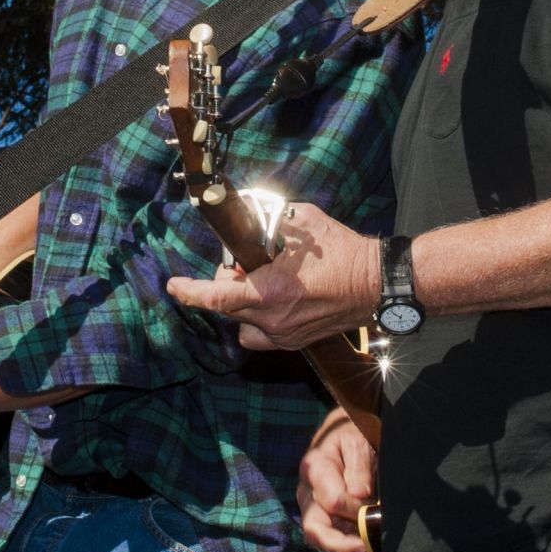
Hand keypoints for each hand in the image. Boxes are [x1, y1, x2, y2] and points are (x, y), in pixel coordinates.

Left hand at [167, 202, 376, 349]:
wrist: (377, 284)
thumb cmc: (343, 253)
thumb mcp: (303, 222)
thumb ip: (269, 217)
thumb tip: (246, 209)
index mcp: (271, 292)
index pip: (217, 297)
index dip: (190, 291)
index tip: (172, 285)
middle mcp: (273, 320)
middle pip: (228, 308)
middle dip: (227, 285)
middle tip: (244, 263)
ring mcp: (285, 336)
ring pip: (243, 325)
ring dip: (241, 306)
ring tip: (259, 285)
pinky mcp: (297, 342)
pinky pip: (263, 334)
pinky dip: (259, 318)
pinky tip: (275, 300)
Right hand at [297, 411, 379, 551]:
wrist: (345, 432)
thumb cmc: (352, 433)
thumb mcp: (358, 441)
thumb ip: (358, 466)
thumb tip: (360, 495)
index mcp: (314, 469)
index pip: (332, 501)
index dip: (354, 509)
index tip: (375, 507)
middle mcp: (308, 494)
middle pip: (315, 530)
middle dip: (342, 546)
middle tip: (368, 551)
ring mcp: (315, 509)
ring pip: (325, 543)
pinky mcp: (326, 520)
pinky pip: (335, 543)